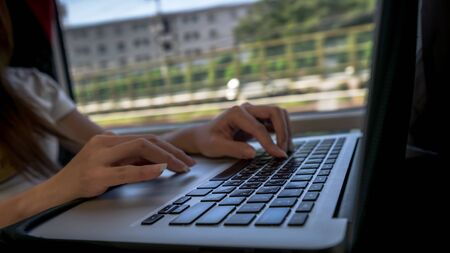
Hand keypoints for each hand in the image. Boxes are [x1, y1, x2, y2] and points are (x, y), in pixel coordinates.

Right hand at [48, 134, 195, 199]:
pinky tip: (160, 171)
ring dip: (165, 158)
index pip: (146, 138)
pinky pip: (126, 170)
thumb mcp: (109, 163)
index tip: (184, 158)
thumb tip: (160, 159)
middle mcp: (104, 143)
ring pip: (140, 148)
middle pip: (147, 140)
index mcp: (108, 139)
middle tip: (188, 163)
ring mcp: (99, 157)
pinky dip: (146, 170)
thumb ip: (131, 159)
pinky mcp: (96, 175)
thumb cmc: (85, 178)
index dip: (168, 147)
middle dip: (172, 152)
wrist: (55, 191)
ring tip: (181, 167)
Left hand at [189, 103, 292, 158]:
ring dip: (286, 130)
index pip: (259, 127)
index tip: (279, 155)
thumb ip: (234, 149)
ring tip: (285, 148)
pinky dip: (282, 131)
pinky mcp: (257, 119)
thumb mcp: (216, 147)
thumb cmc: (208, 140)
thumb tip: (253, 153)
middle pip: (275, 112)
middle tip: (283, 151)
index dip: (270, 143)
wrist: (203, 136)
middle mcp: (247, 109)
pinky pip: (275, 121)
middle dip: (283, 131)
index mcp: (236, 113)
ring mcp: (253, 112)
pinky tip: (282, 145)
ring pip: (278, 114)